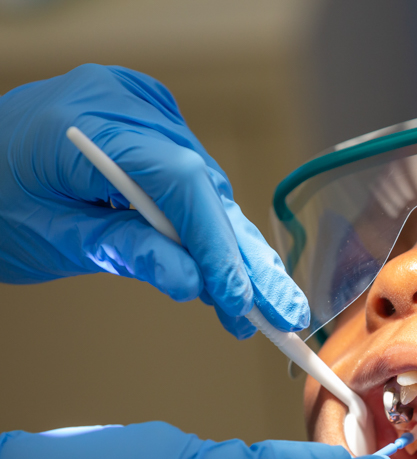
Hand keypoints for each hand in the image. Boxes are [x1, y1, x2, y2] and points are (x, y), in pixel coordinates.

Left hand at [0, 64, 307, 337]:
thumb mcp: (50, 236)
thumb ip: (125, 252)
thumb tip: (193, 283)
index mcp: (93, 120)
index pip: (182, 183)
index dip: (219, 246)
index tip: (240, 300)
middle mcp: (131, 107)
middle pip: (207, 189)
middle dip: (246, 257)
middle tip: (283, 310)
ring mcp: (146, 115)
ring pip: (209, 192)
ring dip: (236, 252)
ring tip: (266, 304)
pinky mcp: (154, 132)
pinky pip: (195, 187)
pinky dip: (211, 232)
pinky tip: (234, 272)